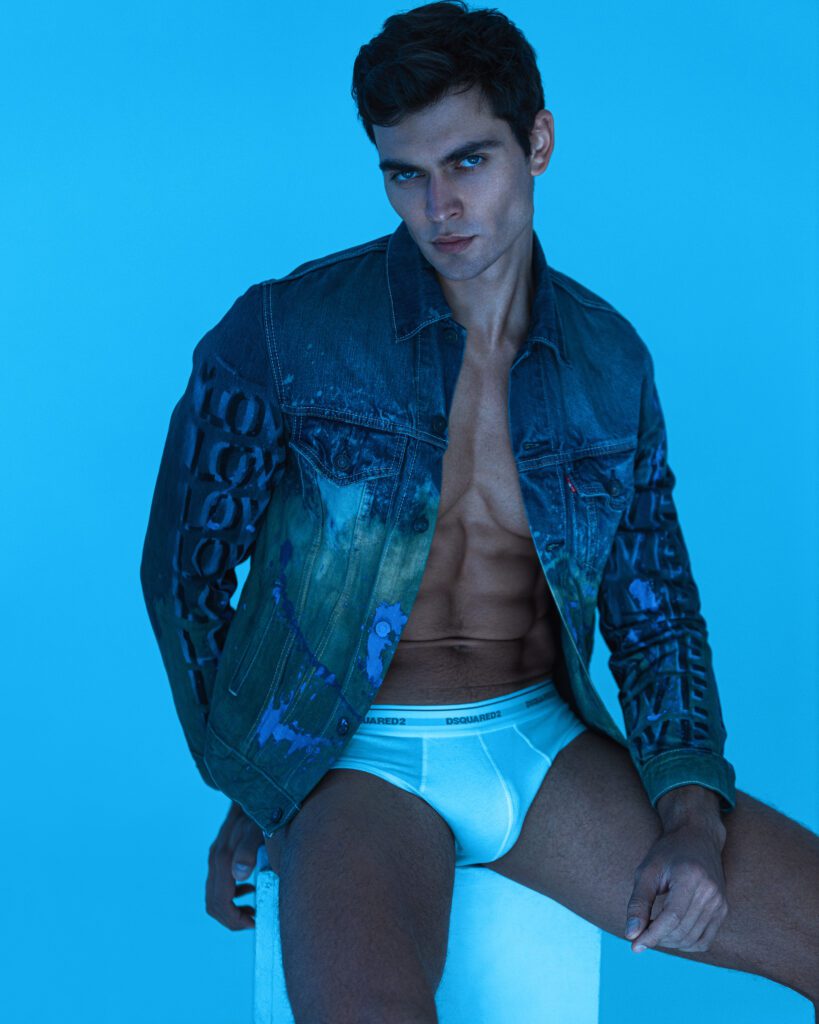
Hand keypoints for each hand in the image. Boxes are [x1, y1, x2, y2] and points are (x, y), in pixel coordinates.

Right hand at [205, 801, 263, 930]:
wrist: (253, 789)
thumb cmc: (260, 811)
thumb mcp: (258, 830)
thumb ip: (247, 851)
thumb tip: (238, 876)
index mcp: (223, 860)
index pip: (220, 903)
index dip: (234, 920)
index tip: (254, 923)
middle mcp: (216, 860)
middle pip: (213, 904)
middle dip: (232, 919)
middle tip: (254, 920)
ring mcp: (216, 856)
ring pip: (215, 894)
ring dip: (231, 907)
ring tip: (253, 908)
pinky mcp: (221, 852)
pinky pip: (219, 882)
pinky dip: (231, 893)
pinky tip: (249, 888)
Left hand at [624, 822, 728, 952]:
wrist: (697, 838)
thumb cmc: (667, 853)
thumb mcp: (646, 871)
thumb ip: (638, 903)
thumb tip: (631, 935)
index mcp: (690, 877)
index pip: (671, 918)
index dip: (652, 935)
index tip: (634, 945)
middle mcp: (710, 892)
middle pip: (681, 931)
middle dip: (657, 938)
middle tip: (640, 933)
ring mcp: (720, 903)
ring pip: (692, 940)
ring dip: (670, 942)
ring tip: (653, 930)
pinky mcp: (723, 910)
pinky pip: (704, 940)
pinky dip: (685, 943)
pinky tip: (670, 933)